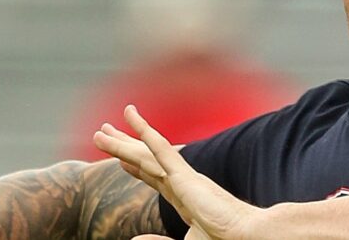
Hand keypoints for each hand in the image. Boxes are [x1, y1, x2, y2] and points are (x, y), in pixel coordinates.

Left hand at [94, 105, 260, 238]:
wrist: (246, 235)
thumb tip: (134, 239)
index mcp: (184, 197)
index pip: (152, 176)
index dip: (134, 164)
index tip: (120, 155)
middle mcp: (182, 182)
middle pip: (145, 160)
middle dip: (123, 146)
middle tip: (103, 131)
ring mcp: (183, 177)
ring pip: (145, 154)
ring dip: (122, 142)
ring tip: (102, 131)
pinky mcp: (186, 176)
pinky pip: (161, 151)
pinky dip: (147, 135)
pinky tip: (133, 120)